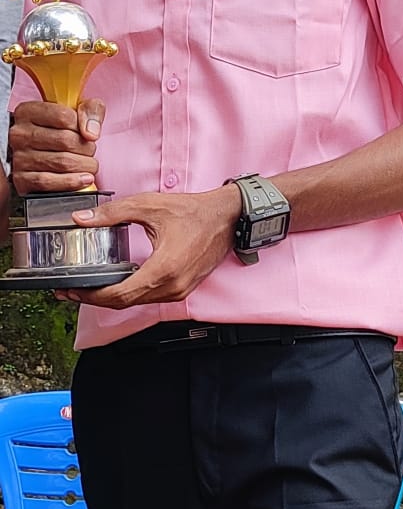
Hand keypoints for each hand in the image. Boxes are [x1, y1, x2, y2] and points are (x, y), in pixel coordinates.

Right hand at [10, 98, 105, 196]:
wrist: (39, 151)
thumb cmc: (59, 130)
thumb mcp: (76, 111)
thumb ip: (90, 111)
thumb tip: (91, 133)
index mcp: (29, 112)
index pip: (64, 116)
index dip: (83, 126)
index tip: (88, 133)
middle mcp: (20, 134)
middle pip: (65, 141)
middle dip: (86, 148)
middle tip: (90, 151)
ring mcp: (19, 157)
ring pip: (60, 162)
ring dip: (83, 166)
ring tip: (89, 165)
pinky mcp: (21, 180)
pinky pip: (49, 182)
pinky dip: (71, 182)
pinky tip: (83, 179)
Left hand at [57, 183, 241, 307]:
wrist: (226, 217)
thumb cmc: (193, 211)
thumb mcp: (149, 205)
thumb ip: (113, 213)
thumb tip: (83, 219)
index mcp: (162, 269)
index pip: (118, 295)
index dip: (90, 295)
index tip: (71, 290)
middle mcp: (172, 286)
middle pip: (124, 303)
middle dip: (95, 298)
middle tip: (72, 290)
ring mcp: (179, 291)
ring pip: (137, 302)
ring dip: (112, 297)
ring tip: (89, 286)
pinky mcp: (182, 289)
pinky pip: (150, 297)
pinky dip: (130, 293)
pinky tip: (117, 282)